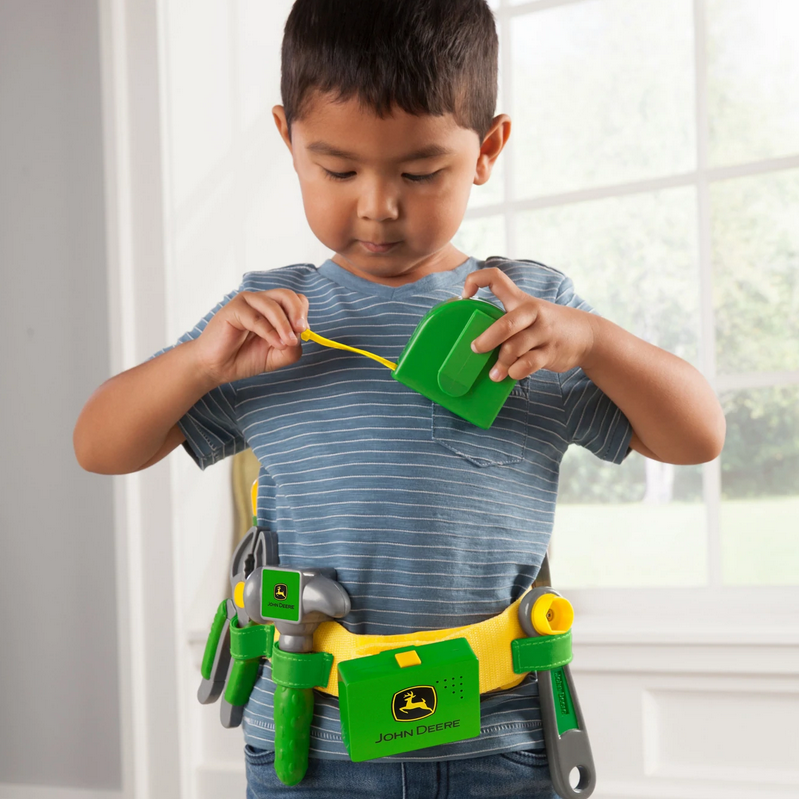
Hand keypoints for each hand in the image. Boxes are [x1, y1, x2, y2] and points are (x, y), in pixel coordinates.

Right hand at [193, 289, 309, 385]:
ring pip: (273, 305)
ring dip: (284, 325)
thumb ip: (292, 347)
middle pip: (287, 295)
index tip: (304, 331)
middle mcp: (260, 301)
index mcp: (272, 309)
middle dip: (298, 312)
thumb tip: (301, 335)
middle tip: (302, 330)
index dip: (302, 313)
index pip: (295, 300)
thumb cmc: (244, 358)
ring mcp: (246, 303)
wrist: (217, 367)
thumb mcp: (277, 355)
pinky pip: (256, 317)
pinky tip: (276, 344)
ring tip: (288, 342)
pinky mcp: (233, 309)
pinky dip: (269, 331)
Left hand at [462, 268, 594, 381]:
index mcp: (520, 299)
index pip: (496, 278)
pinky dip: (516, 371)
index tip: (465, 296)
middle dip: (488, 339)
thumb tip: (472, 340)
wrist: (586, 335)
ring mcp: (543, 332)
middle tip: (475, 349)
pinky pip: (528, 363)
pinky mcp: (550, 352)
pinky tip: (511, 374)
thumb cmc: (545, 325)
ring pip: (515, 347)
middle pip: (506, 323)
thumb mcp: (527, 314)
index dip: (476, 280)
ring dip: (501, 362)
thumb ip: (504, 320)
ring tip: (493, 374)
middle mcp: (532, 312)